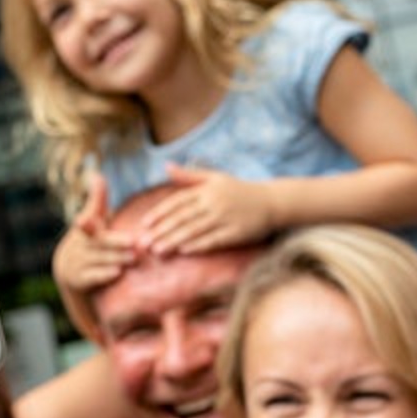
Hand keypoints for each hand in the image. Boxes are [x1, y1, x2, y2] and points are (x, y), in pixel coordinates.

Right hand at [54, 172, 136, 300]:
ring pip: (97, 259)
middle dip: (115, 242)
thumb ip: (97, 200)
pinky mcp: (78, 279)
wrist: (69, 272)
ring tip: (134, 257)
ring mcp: (77, 262)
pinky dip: (104, 275)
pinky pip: (92, 277)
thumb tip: (96, 175)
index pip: (88, 218)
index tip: (91, 207)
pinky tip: (118, 273)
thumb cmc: (89, 241)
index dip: (90, 211)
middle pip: (98, 242)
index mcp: (84, 228)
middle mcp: (79, 244)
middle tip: (135, 241)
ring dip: (115, 258)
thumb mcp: (92, 220)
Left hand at [141, 163, 274, 254]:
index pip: (178, 201)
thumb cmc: (239, 190)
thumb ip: (190, 175)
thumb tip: (167, 166)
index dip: (160, 212)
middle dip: (162, 230)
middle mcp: (214, 203)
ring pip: (195, 230)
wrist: (271, 202)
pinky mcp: (236, 233)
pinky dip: (198, 245)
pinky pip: (214, 240)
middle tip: (144, 243)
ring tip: (158, 250)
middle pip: (183, 217)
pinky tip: (183, 251)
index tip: (144, 224)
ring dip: (174, 240)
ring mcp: (225, 218)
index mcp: (206, 189)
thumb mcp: (215, 177)